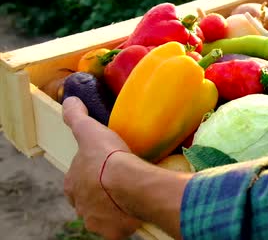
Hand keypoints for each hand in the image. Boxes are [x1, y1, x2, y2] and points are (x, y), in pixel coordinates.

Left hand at [62, 96, 141, 239]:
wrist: (130, 184)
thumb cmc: (107, 157)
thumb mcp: (90, 131)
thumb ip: (77, 117)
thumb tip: (70, 101)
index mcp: (73, 184)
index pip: (77, 179)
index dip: (89, 173)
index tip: (103, 167)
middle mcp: (80, 205)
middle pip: (90, 199)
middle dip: (101, 193)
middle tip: (120, 181)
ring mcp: (97, 220)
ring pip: (103, 214)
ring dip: (114, 207)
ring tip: (131, 194)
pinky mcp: (114, 231)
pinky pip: (120, 226)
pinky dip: (126, 220)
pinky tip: (137, 209)